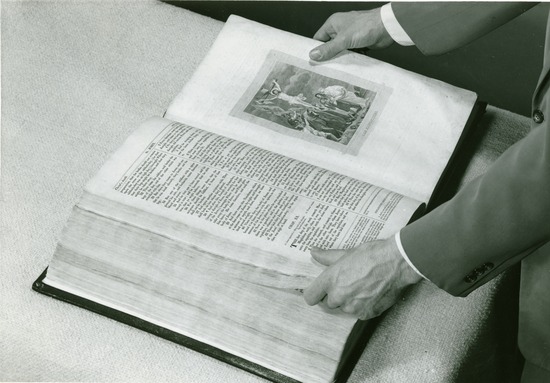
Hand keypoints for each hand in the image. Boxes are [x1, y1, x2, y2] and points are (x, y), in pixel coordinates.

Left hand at [303, 238, 421, 319]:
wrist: (397, 263)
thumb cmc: (372, 255)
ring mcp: (353, 307)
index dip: (315, 293)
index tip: (321, 290)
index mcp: (330, 280)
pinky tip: (371, 293)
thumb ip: (327, 256)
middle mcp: (339, 296)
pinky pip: (359, 313)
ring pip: (344, 308)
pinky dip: (363, 306)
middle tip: (347, 283)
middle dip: (335, 295)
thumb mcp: (346, 253)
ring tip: (361, 286)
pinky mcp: (367, 313)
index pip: (310, 297)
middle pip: (328, 303)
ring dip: (349, 301)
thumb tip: (313, 251)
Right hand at [309, 9, 392, 60]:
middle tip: (324, 68)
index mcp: (333, 24)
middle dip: (328, 56)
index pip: (319, 38)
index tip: (312, 61)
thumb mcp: (343, 40)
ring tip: (336, 69)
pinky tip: (348, 66)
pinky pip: (350, 53)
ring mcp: (350, 36)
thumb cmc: (366, 27)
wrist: (387, 27)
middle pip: (329, 46)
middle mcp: (340, 29)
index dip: (315, 49)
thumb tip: (313, 55)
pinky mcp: (358, 43)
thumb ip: (328, 49)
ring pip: (340, 51)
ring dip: (340, 59)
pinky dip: (350, 59)